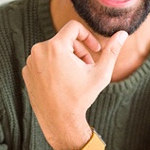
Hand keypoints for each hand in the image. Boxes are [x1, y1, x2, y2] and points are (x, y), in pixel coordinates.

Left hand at [22, 20, 127, 149]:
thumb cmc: (81, 97)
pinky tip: (61, 81)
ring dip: (67, 58)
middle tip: (87, 67)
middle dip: (79, 51)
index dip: (88, 36)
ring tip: (75, 75)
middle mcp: (38, 50)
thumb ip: (111, 51)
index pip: (73, 27)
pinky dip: (54, 66)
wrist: (59, 122)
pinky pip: (43, 59)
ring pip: (54, 49)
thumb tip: (123, 33)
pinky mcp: (26, 71)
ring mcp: (30, 62)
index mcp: (55, 47)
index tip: (95, 49)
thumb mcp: (101, 73)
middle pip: (65, 39)